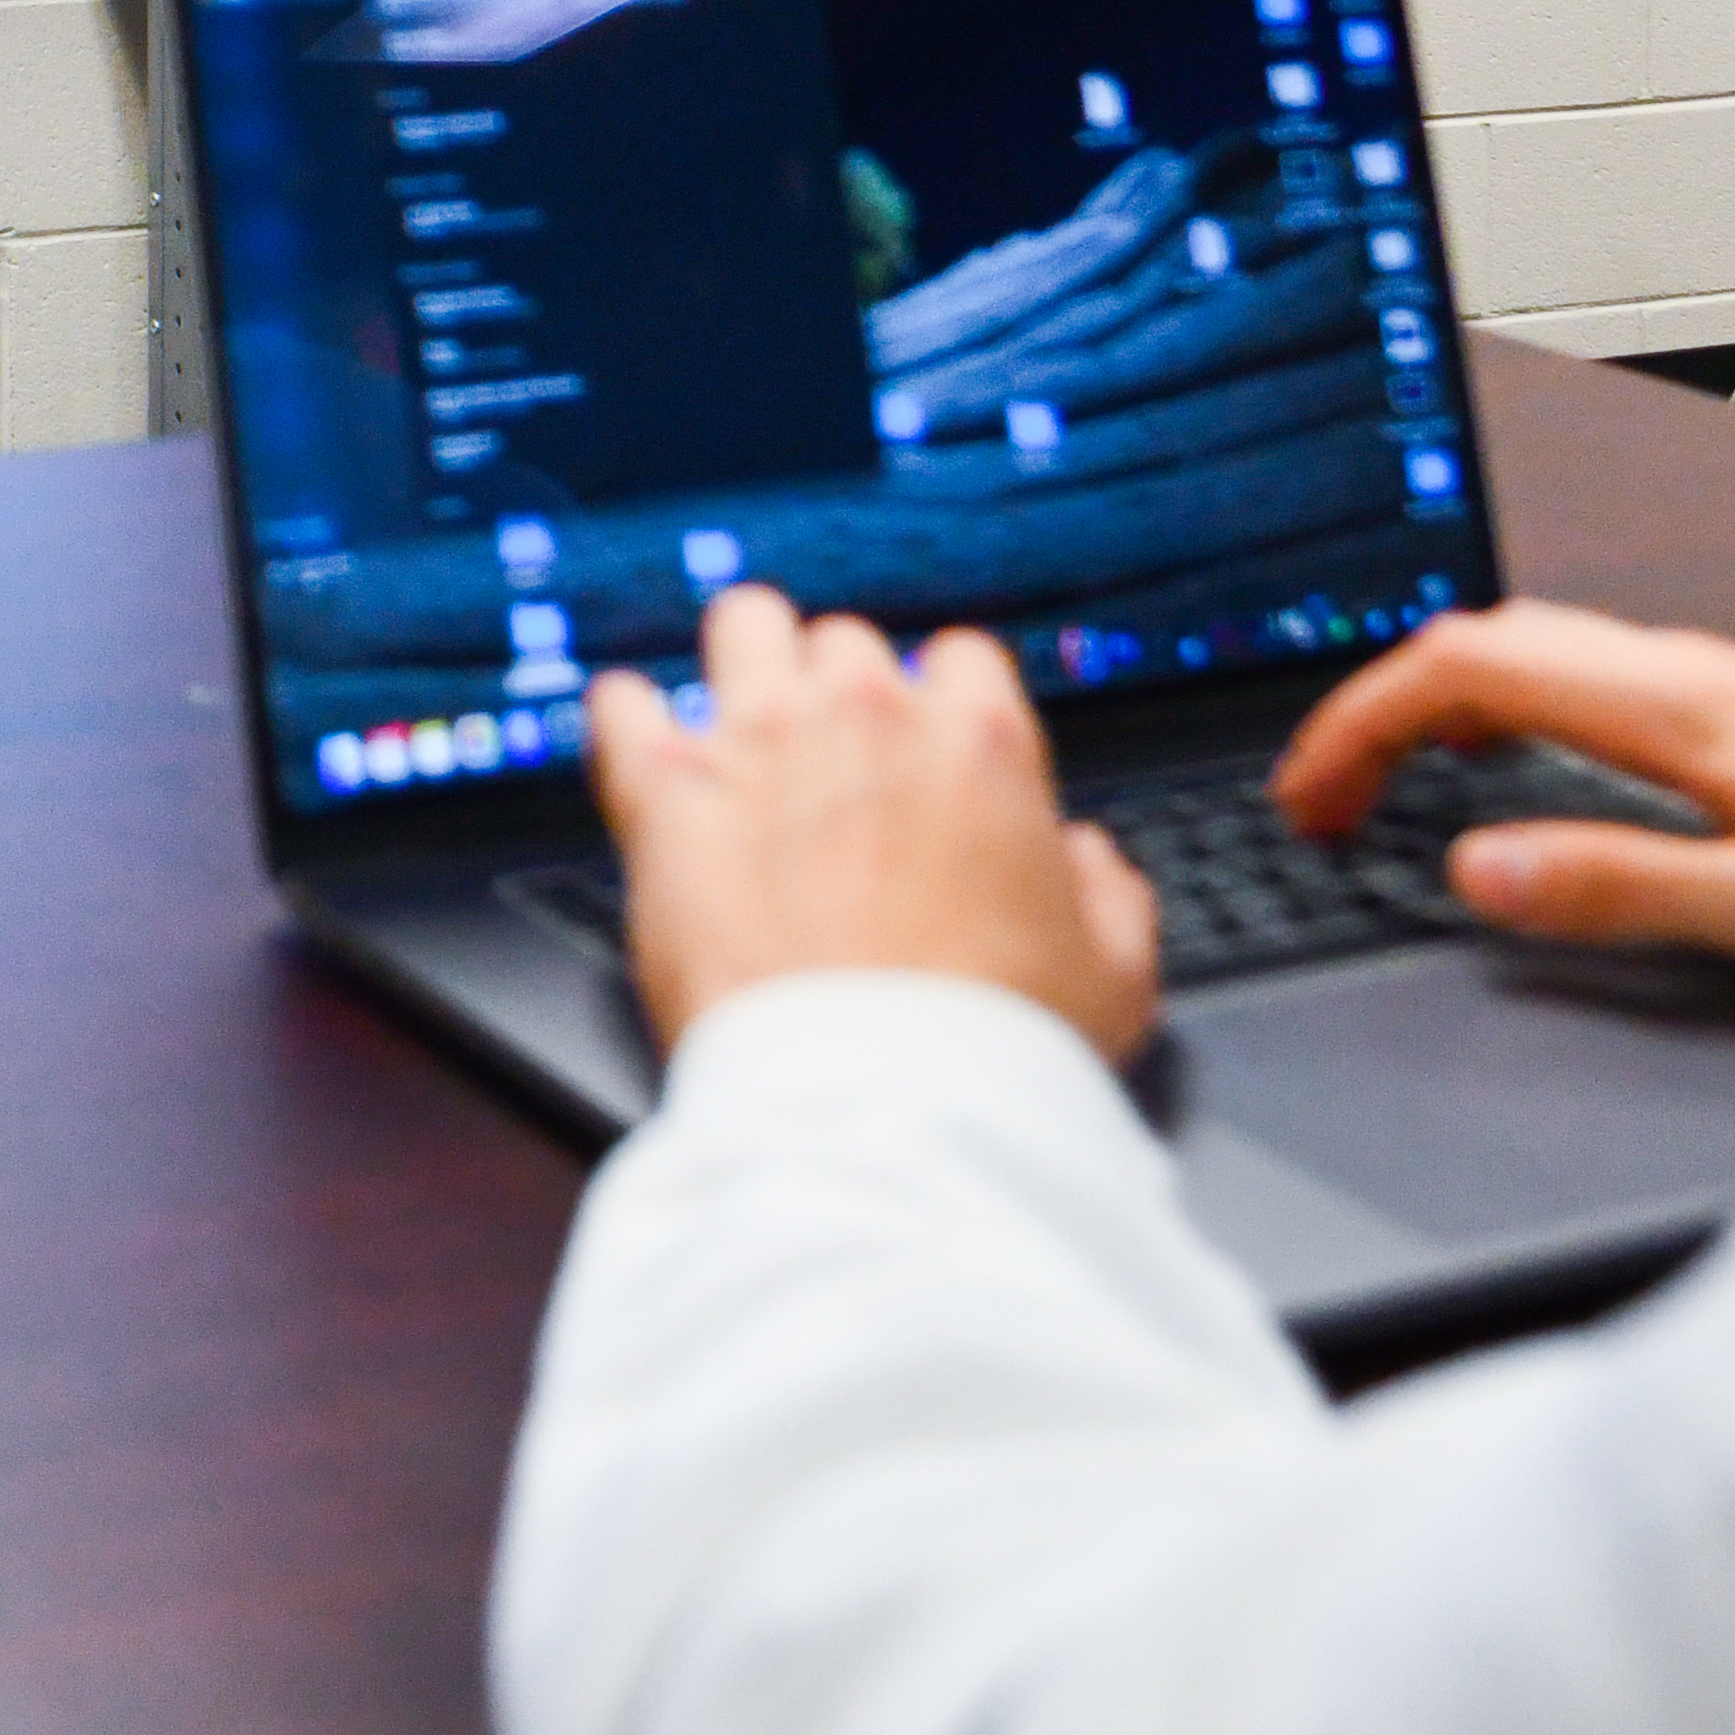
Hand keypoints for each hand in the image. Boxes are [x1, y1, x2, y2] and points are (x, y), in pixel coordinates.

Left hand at [588, 584, 1161, 1065]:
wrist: (876, 1108)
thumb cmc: (988, 1051)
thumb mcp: (1113, 976)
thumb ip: (1106, 893)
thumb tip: (1085, 861)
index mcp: (978, 743)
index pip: (959, 661)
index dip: (941, 709)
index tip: (926, 756)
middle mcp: (866, 719)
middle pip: (845, 645)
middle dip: (839, 694)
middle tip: (830, 763)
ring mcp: (759, 743)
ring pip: (742, 626)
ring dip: (742, 663)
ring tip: (734, 715)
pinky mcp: (665, 793)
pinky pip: (621, 705)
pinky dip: (626, 719)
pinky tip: (636, 743)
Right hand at [1272, 601, 1734, 1000]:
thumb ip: (1618, 888)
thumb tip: (1476, 872)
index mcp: (1687, 707)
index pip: (1471, 669)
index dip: (1362, 724)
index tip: (1308, 796)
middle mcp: (1702, 674)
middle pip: (1493, 641)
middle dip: (1380, 707)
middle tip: (1323, 799)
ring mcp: (1734, 686)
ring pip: (1546, 653)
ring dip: (1446, 704)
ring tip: (1393, 784)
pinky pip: (1597, 679)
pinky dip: (1516, 712)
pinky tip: (1526, 770)